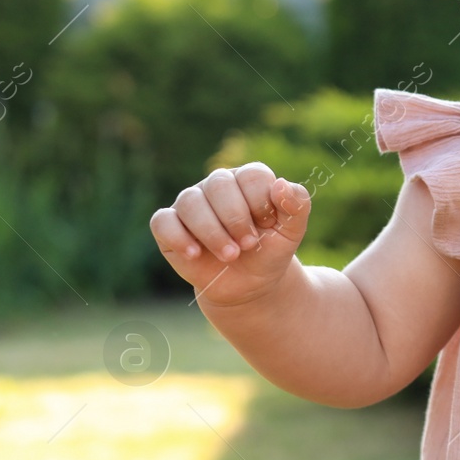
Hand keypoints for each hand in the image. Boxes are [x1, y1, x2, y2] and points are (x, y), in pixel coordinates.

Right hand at [149, 162, 310, 307]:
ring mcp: (191, 204)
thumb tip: (281, 184)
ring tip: (230, 255)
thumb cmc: (270, 250)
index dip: (261, 203)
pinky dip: (178, 237)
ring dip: (212, 232)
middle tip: (249, 244)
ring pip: (190, 202)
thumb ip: (297, 205)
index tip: (268, 226)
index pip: (251, 175)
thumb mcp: (292, 231)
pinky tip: (195, 254)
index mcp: (248, 180)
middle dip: (236, 218)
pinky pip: (162, 221)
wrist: (250, 283)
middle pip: (219, 184)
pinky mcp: (169, 225)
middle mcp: (217, 185)